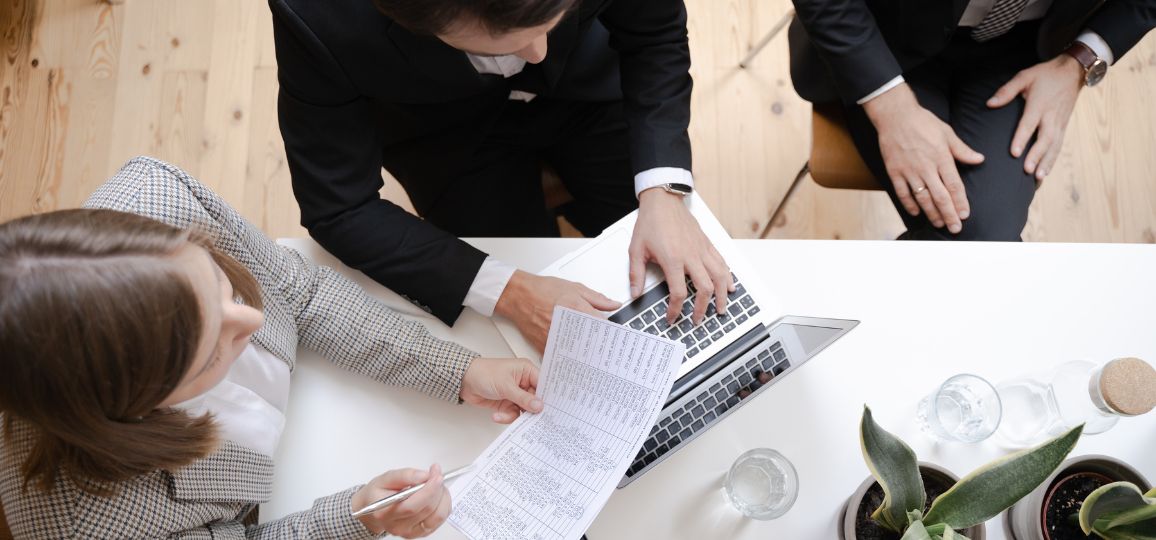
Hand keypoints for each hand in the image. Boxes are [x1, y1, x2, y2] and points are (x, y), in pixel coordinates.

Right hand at [352, 465, 449, 537]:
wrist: (374, 508)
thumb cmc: (378, 493)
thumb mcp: (386, 478)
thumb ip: (405, 475)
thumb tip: (424, 476)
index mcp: (385, 512)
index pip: (412, 506)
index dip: (429, 489)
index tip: (436, 474)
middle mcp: (398, 526)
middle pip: (427, 510)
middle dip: (437, 489)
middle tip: (436, 474)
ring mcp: (410, 532)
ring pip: (437, 516)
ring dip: (443, 497)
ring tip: (437, 484)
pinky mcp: (420, 533)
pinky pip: (439, 520)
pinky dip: (443, 505)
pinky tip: (437, 495)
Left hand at [461, 357, 542, 422]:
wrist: (464, 381)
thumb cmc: (484, 373)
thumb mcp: (506, 386)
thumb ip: (523, 398)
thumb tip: (539, 406)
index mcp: (526, 371)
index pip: (543, 385)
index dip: (547, 398)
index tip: (551, 410)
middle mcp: (523, 383)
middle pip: (535, 400)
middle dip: (531, 410)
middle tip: (531, 420)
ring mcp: (515, 394)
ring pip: (524, 410)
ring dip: (515, 415)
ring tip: (505, 415)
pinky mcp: (507, 403)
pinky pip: (513, 414)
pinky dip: (506, 417)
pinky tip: (497, 415)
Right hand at [494, 270, 619, 352]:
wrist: (518, 295)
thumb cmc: (542, 290)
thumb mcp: (575, 288)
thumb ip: (597, 299)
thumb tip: (613, 304)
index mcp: (577, 309)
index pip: (601, 326)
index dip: (611, 333)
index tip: (618, 339)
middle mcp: (566, 325)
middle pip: (590, 342)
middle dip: (600, 346)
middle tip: (609, 353)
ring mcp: (555, 337)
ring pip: (576, 352)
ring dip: (585, 354)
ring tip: (594, 359)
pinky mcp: (544, 345)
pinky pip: (560, 355)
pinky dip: (568, 357)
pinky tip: (575, 359)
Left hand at [630, 188, 731, 325]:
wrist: (663, 201)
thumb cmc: (650, 222)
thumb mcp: (636, 249)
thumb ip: (636, 274)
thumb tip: (635, 293)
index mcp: (672, 259)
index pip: (678, 292)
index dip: (676, 309)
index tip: (671, 317)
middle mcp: (691, 256)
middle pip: (704, 289)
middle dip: (702, 308)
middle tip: (698, 319)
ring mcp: (701, 250)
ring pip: (719, 277)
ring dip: (722, 296)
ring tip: (721, 309)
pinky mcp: (707, 244)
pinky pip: (722, 263)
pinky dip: (728, 276)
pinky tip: (730, 286)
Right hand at [864, 83, 984, 233]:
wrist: (895, 115)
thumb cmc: (923, 122)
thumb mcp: (947, 133)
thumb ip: (962, 150)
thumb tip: (980, 159)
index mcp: (942, 157)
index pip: (954, 185)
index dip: (960, 202)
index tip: (965, 215)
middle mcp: (926, 167)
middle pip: (940, 196)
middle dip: (949, 214)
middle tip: (955, 228)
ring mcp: (909, 171)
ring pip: (922, 198)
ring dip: (932, 213)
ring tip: (939, 223)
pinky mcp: (894, 171)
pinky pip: (903, 193)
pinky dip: (910, 205)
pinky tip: (917, 213)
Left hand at [987, 54, 1083, 181]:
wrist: (1073, 71)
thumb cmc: (1045, 74)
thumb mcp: (1024, 76)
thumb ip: (1007, 91)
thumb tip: (989, 104)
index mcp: (1039, 104)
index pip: (1029, 124)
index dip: (1021, 138)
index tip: (1014, 153)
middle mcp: (1051, 115)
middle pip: (1045, 138)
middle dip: (1037, 155)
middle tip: (1028, 170)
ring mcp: (1060, 122)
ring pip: (1054, 145)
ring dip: (1047, 161)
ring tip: (1039, 177)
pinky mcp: (1064, 126)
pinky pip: (1059, 144)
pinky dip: (1053, 159)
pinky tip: (1046, 171)